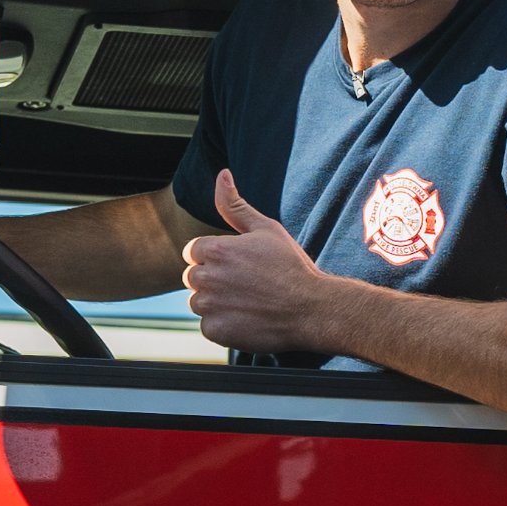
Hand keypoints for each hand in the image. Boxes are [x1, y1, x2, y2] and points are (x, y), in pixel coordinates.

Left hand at [182, 171, 337, 352]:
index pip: (194, 251)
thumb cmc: (291, 267)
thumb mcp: (266, 229)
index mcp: (215, 249)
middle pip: (193, 278)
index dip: (215, 257)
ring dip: (216, 303)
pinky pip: (208, 327)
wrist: (312, 309)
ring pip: (198, 303)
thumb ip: (235, 205)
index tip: (238, 266)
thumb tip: (222, 174)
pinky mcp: (216, 331)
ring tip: (247, 302)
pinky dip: (224, 325)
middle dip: (213, 280)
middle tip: (245, 285)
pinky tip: (248, 319)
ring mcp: (210, 306)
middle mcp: (207, 277)